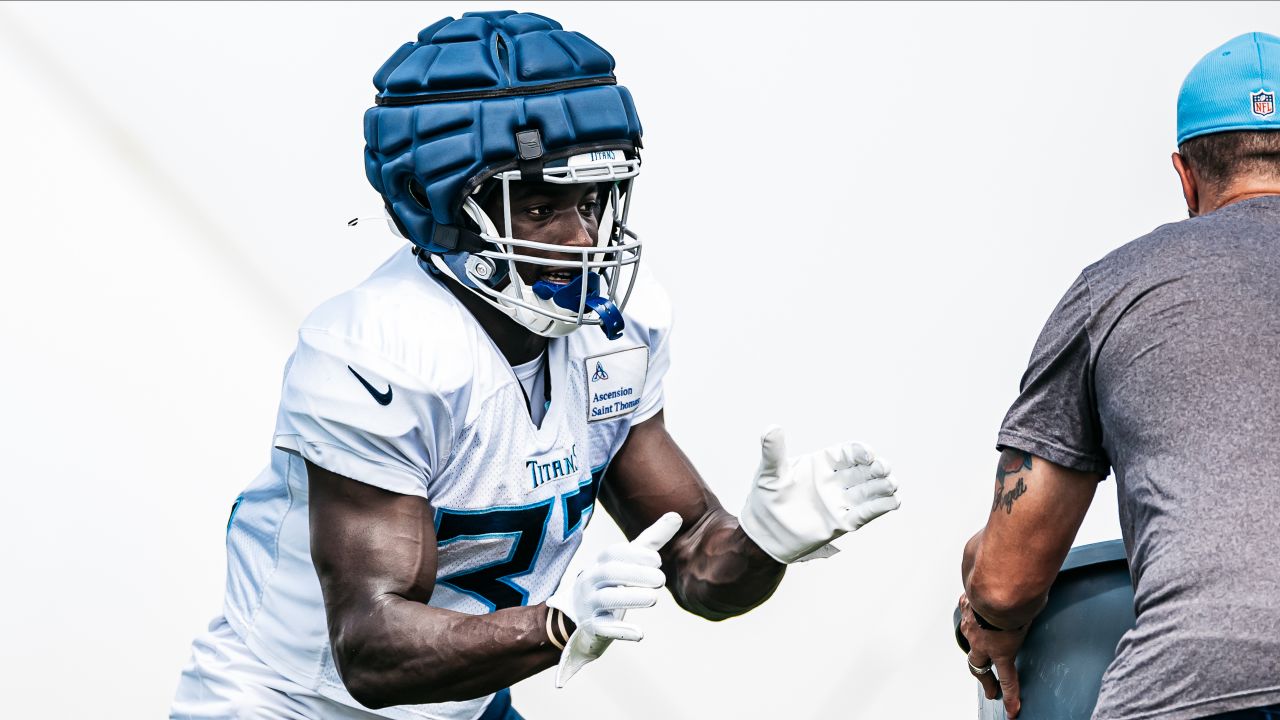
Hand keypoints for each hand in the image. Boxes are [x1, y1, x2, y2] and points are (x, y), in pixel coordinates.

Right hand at [547, 512, 681, 687]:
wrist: (583, 617)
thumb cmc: (613, 583)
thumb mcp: (630, 561)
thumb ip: (652, 540)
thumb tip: (676, 515)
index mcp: (601, 562)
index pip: (613, 552)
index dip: (635, 554)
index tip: (657, 560)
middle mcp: (591, 580)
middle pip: (609, 572)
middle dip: (635, 574)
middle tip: (661, 580)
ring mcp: (589, 604)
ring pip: (606, 598)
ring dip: (631, 597)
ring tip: (654, 598)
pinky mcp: (592, 627)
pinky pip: (603, 628)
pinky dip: (621, 630)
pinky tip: (640, 633)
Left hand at [738, 426, 899, 562]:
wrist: (764, 533)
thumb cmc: (766, 499)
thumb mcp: (769, 473)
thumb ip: (773, 452)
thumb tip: (772, 428)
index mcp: (822, 463)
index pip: (847, 453)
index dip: (860, 451)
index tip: (867, 454)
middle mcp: (835, 480)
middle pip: (864, 470)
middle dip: (877, 468)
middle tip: (884, 468)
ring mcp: (840, 502)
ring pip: (869, 491)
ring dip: (883, 486)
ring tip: (892, 484)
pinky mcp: (842, 522)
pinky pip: (865, 513)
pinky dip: (880, 507)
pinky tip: (893, 501)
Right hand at [957, 593, 1028, 717]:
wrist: (997, 586)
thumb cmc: (1019, 602)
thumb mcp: (1031, 617)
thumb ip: (1027, 619)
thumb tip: (1031, 608)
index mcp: (1002, 651)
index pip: (1008, 680)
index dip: (1010, 697)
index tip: (1012, 711)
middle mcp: (982, 642)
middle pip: (978, 668)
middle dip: (985, 680)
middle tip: (990, 690)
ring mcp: (970, 626)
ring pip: (970, 640)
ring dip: (977, 643)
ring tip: (981, 642)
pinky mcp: (965, 607)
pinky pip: (967, 613)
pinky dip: (971, 612)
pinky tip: (975, 606)